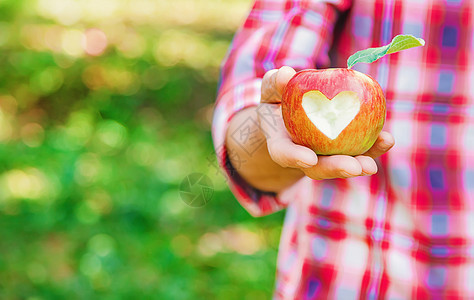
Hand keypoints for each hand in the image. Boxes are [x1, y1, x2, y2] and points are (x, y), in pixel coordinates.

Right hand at [259, 66, 394, 179]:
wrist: (291, 113)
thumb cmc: (279, 99)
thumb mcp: (271, 89)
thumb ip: (274, 83)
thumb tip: (285, 74)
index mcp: (281, 143)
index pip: (284, 153)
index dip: (295, 157)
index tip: (309, 158)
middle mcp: (303, 156)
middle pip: (318, 168)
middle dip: (336, 168)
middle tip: (353, 167)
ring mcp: (324, 156)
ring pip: (340, 164)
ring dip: (358, 165)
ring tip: (371, 165)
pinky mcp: (344, 149)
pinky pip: (359, 150)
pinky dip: (373, 148)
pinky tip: (386, 140)